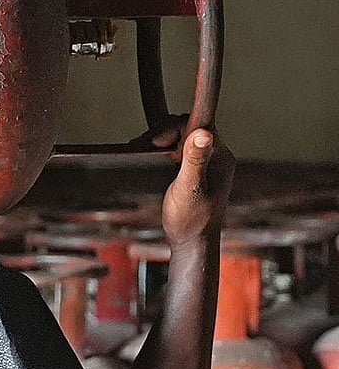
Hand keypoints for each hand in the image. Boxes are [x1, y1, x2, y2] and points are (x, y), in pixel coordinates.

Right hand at [148, 119, 234, 246]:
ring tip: (147, 149)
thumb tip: (202, 133)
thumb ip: (195, 160)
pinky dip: (166, 149)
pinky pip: (181, 149)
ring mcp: (207, 164)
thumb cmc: (191, 220)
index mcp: (221, 158)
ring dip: (164, 140)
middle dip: (167, 133)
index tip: (157, 140)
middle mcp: (216, 158)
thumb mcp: (189, 188)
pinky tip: (154, 156)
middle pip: (191, 129)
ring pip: (184, 138)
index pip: (201, 126)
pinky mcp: (196, 170)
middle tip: (149, 145)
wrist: (191, 243)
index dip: (176, 127)